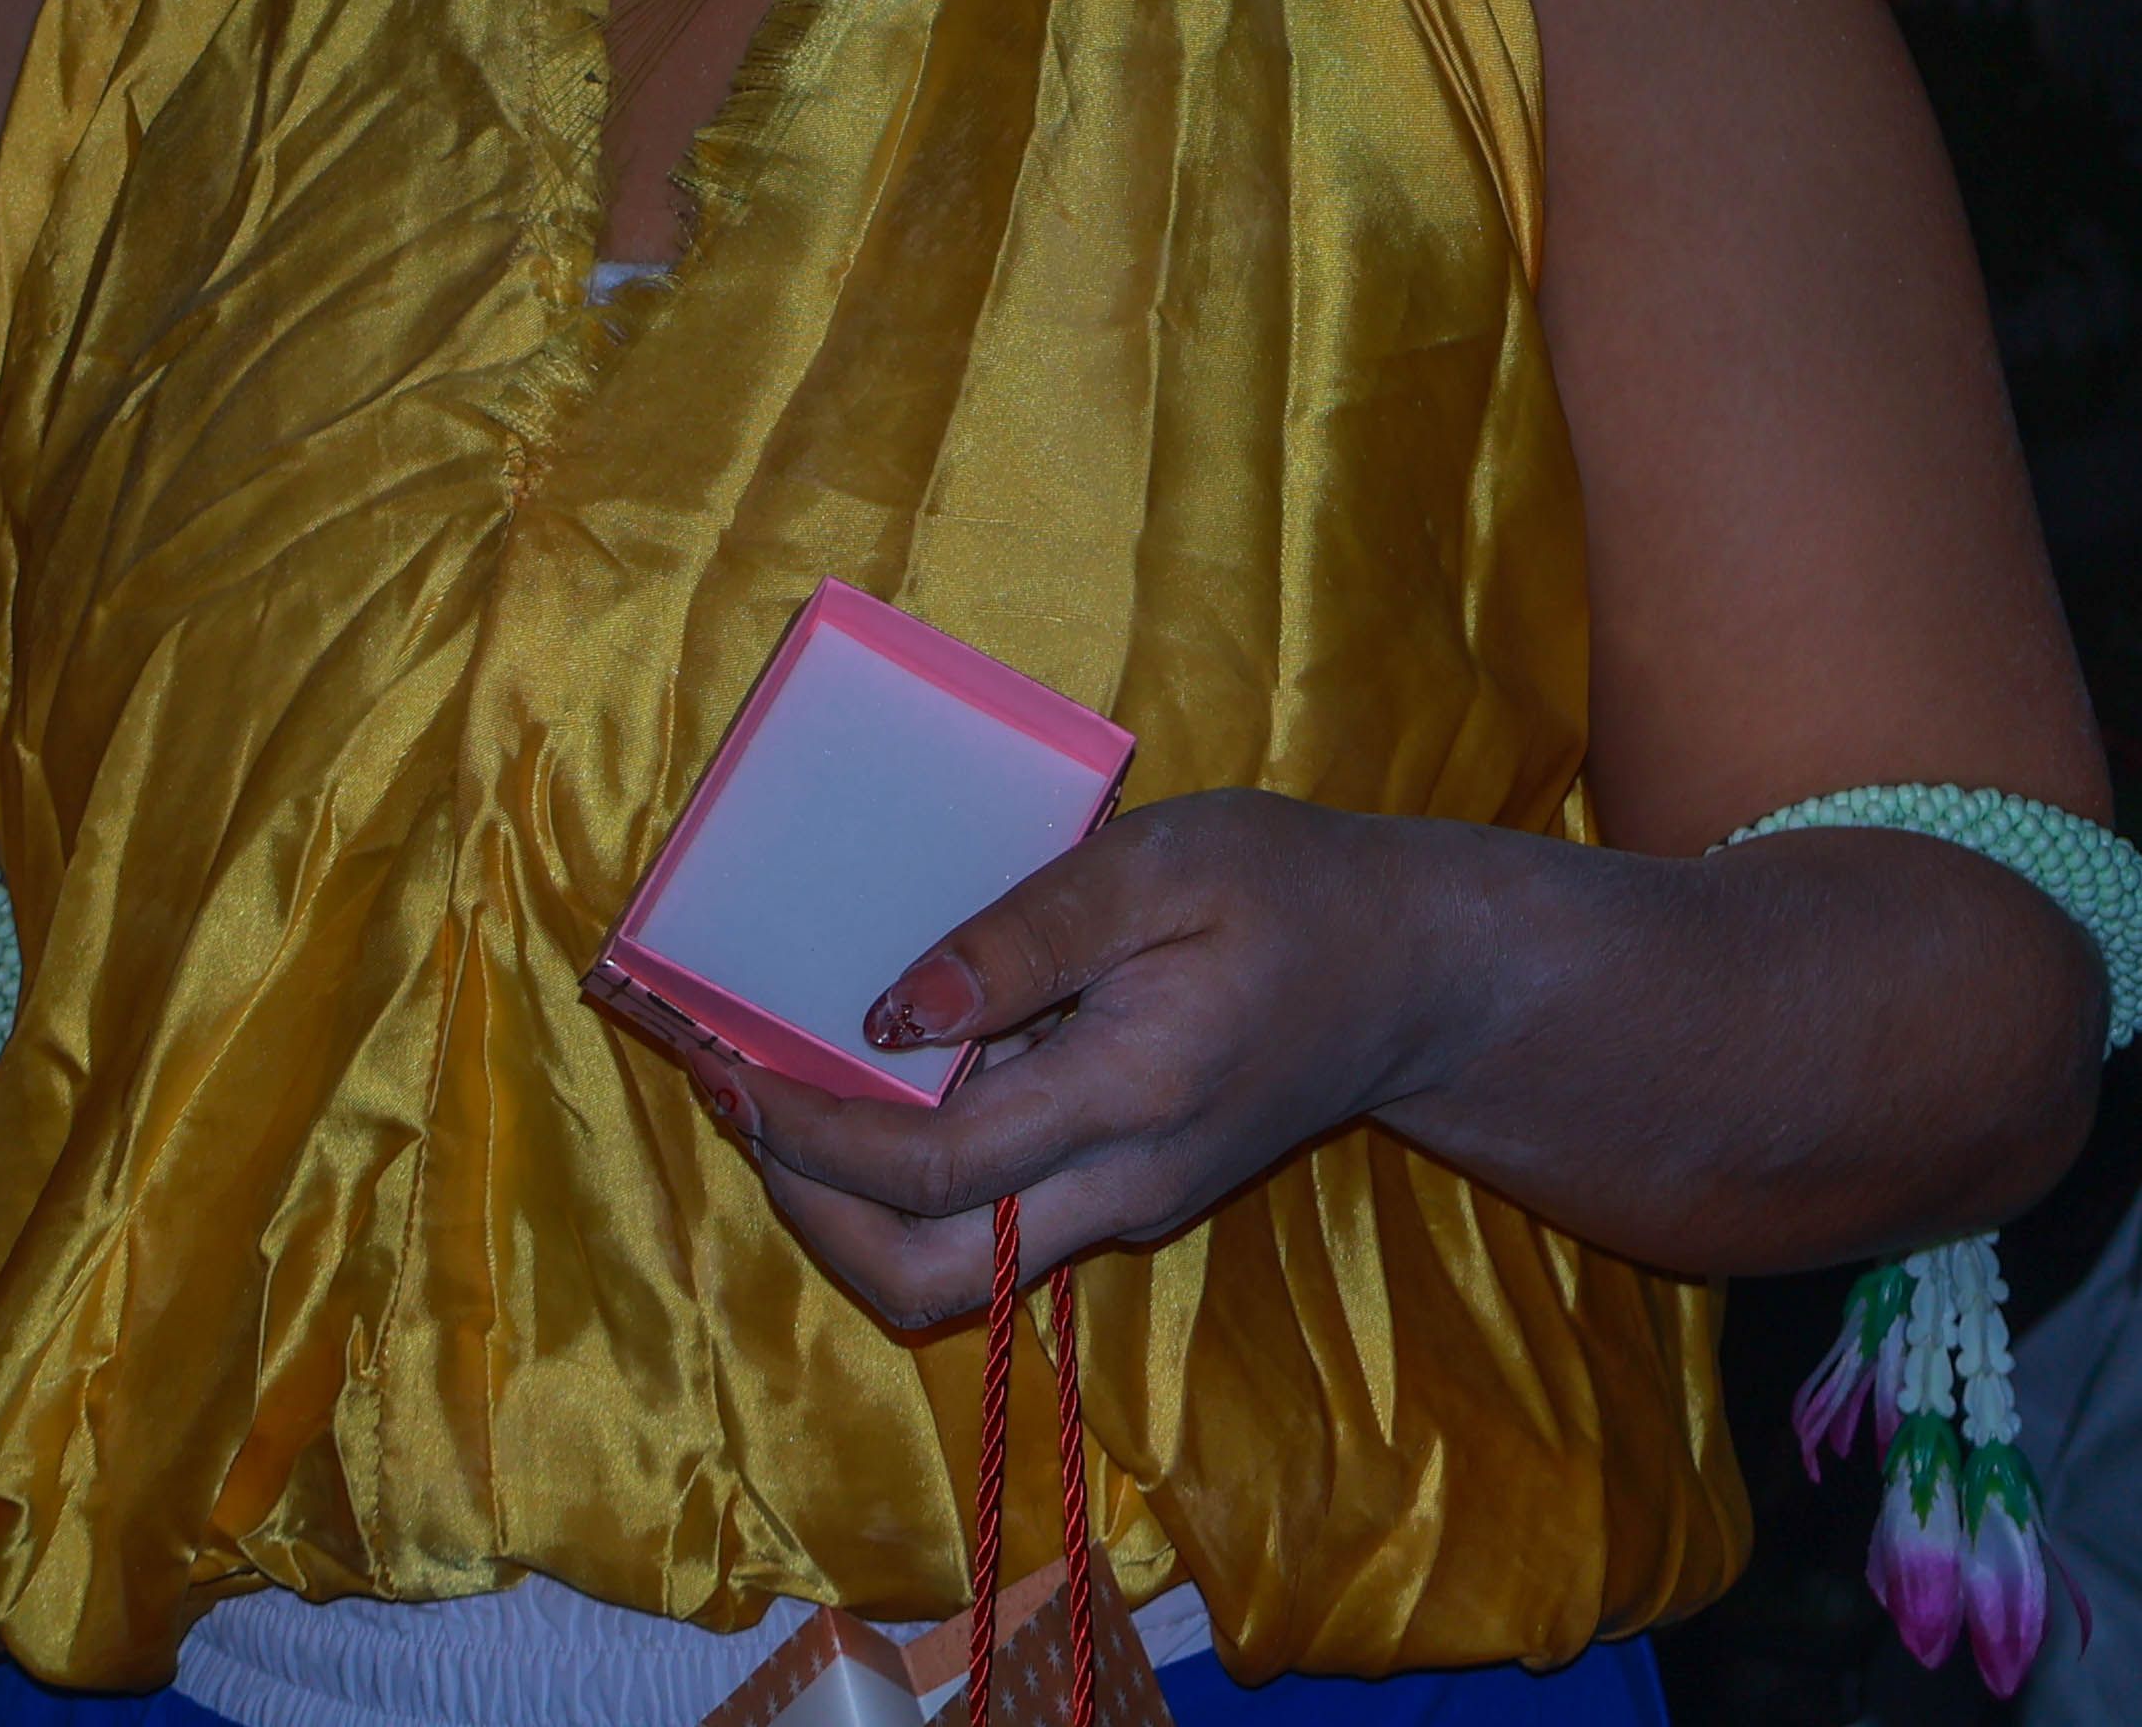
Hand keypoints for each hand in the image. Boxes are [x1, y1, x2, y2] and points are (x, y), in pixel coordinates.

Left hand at [627, 792, 1475, 1331]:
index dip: (809, 1135)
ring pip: (951, 1273)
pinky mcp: (1124, 1198)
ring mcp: (1124, 1208)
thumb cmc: (1291, 891)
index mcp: (1126, 1100)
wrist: (1415, 974)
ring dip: (846, 1206)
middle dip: (807, 1206)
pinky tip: (876, 1082)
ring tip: (778, 1089)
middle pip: (923, 1277)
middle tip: (737, 1093)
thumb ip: (1025, 937)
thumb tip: (893, 1013)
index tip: (726, 1066)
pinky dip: (906, 1181)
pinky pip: (991, 1224)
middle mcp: (1119, 1189)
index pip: (932, 1173)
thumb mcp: (1159, 864)